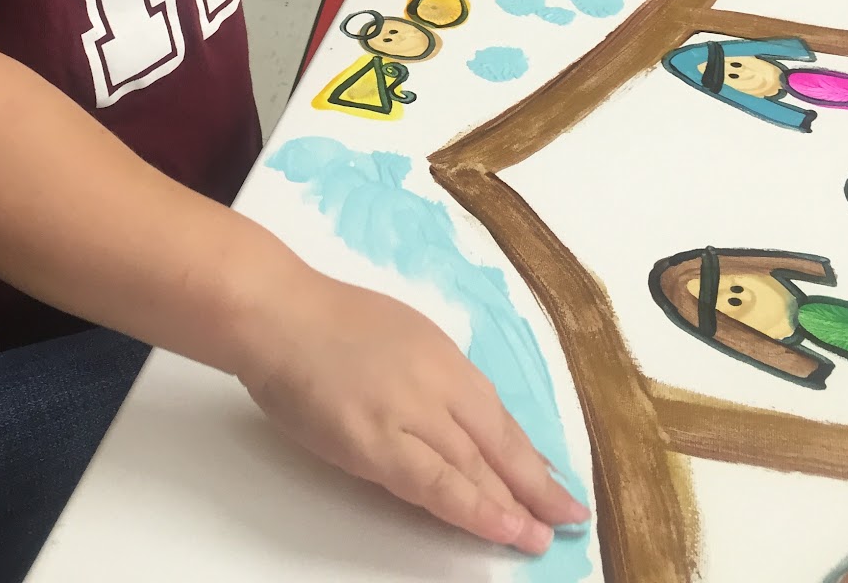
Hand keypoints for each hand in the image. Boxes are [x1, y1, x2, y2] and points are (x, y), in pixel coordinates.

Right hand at [239, 271, 589, 552]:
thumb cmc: (324, 319)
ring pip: (474, 468)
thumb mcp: (398, 334)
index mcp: (443, 355)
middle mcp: (437, 383)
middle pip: (498, 442)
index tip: (552, 478)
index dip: (527, 452)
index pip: (497, 414)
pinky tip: (499, 525)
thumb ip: (430, 375)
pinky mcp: (376, 443)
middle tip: (569, 514)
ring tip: (542, 535)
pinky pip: (435, 484)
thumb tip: (459, 419)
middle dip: (537, 483)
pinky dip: (472, 508)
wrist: (277, 312)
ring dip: (512, 505)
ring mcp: (409, 413)